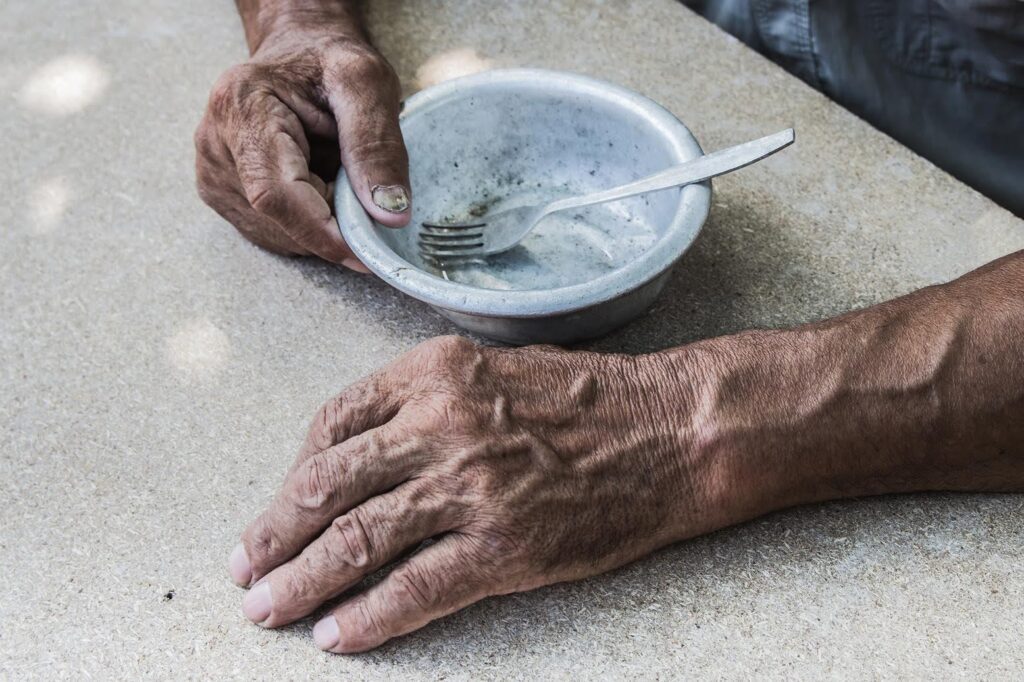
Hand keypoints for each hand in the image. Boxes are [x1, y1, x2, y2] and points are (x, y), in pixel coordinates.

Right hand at [194, 26, 409, 268]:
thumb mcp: (366, 84)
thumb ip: (378, 145)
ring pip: (278, 234)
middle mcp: (214, 145)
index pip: (275, 195)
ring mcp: (213, 174)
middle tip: (364, 194)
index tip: (367, 252)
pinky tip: (318, 186)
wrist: (300, 53)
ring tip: (336, 176)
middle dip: (331, 224)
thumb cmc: (329, 61)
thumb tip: (389, 214)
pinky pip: (274, 233)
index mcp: (241, 107)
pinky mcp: (223, 195)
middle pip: (279, 220)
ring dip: (321, 224)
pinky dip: (308, 224)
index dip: (322, 232)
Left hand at [228, 336, 719, 651]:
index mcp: (434, 373)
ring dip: (301, 579)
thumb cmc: (588, 398)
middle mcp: (442, 425)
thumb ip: (426, 397)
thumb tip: (363, 448)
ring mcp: (472, 487)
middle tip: (245, 565)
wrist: (670, 431)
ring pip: (359, 539)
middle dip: (275, 531)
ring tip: (267, 606)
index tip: (280, 504)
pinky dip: (368, 616)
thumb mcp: (495, 368)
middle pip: (330, 484)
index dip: (295, 471)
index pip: (334, 422)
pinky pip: (416, 588)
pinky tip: (336, 635)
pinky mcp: (505, 545)